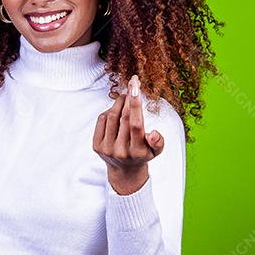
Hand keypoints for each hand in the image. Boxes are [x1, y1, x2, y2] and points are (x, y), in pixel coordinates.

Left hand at [93, 75, 165, 194]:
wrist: (124, 170)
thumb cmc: (142, 154)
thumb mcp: (156, 151)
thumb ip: (158, 142)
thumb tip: (154, 133)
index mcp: (137, 151)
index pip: (136, 124)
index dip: (135, 103)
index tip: (135, 86)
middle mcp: (120, 151)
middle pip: (123, 117)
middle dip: (128, 97)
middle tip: (132, 84)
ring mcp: (106, 149)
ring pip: (111, 116)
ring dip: (119, 102)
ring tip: (125, 96)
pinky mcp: (96, 146)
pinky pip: (102, 120)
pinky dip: (109, 111)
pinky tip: (116, 109)